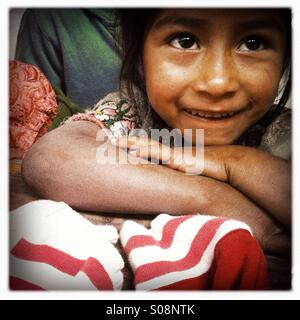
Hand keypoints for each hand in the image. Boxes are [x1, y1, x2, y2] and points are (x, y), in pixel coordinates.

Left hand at [112, 135, 229, 180]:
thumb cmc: (212, 168)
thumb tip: (177, 176)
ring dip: (133, 144)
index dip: (137, 144)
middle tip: (114, 140)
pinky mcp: (178, 160)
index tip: (124, 144)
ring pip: (149, 146)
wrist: (226, 163)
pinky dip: (145, 152)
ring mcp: (174, 154)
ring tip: (118, 142)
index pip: (151, 147)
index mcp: (172, 155)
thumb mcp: (193, 171)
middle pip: (146, 143)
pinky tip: (134, 152)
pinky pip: (158, 154)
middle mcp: (171, 152)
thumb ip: (183, 172)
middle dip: (130, 141)